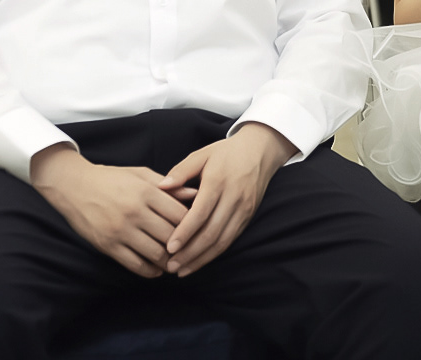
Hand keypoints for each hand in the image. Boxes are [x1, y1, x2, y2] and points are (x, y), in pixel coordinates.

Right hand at [31, 144, 188, 277]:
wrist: (74, 186)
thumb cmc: (112, 178)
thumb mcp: (141, 175)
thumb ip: (170, 186)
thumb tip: (196, 194)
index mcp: (146, 192)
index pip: (180, 215)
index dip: (194, 225)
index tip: (198, 230)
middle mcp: (134, 212)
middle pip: (171, 236)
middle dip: (184, 246)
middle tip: (191, 250)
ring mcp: (120, 231)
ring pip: (156, 254)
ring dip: (169, 261)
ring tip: (175, 260)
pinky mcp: (108, 246)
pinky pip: (136, 265)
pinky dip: (151, 271)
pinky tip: (157, 268)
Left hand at [156, 123, 295, 276]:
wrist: (260, 151)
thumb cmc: (225, 153)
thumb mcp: (202, 154)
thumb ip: (181, 171)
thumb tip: (161, 187)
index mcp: (218, 181)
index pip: (200, 213)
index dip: (185, 232)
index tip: (169, 247)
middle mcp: (233, 198)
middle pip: (211, 232)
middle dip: (190, 253)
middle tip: (170, 267)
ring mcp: (243, 210)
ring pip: (222, 241)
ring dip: (201, 259)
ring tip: (181, 270)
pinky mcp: (248, 217)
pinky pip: (230, 240)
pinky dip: (214, 254)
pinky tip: (199, 262)